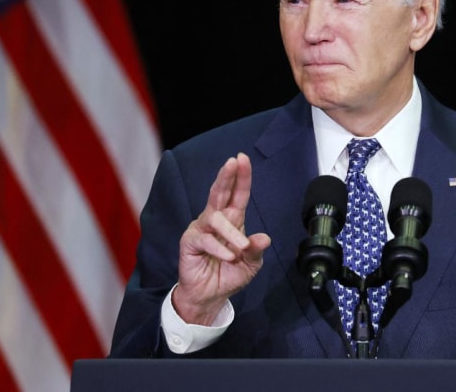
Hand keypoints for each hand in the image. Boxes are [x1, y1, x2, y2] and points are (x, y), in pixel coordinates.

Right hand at [172, 152, 271, 324]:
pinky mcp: (190, 242)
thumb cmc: (229, 274)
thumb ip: (256, 250)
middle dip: (227, 176)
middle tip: (233, 162)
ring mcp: (201, 229)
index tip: (243, 159)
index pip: (238, 194)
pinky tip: (229, 256)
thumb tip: (265, 238)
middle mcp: (216, 219)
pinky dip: (220, 248)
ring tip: (241, 249)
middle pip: (220, 192)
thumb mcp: (251, 264)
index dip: (241, 177)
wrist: (210, 296)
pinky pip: (206, 240)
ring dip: (231, 233)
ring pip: (216, 218)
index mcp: (233, 220)